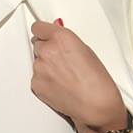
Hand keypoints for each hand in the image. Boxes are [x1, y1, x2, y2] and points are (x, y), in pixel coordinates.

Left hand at [29, 18, 128, 132]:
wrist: (95, 105)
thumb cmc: (97, 80)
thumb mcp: (86, 51)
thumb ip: (66, 40)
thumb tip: (57, 34)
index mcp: (61, 38)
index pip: (38, 27)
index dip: (44, 33)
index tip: (46, 36)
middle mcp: (47, 50)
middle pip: (37, 44)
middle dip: (46, 50)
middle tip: (61, 61)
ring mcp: (39, 68)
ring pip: (37, 62)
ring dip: (45, 66)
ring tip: (63, 77)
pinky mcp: (35, 84)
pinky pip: (36, 77)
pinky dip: (44, 81)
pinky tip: (59, 86)